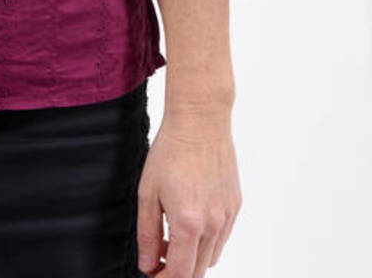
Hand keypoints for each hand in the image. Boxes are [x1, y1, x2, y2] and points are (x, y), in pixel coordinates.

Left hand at [135, 109, 241, 275]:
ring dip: (192, 257)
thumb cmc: (171, 151)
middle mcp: (213, 225)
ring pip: (211, 257)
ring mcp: (227, 216)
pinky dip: (206, 240)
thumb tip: (148, 264)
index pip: (180, 274)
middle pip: (198, 272)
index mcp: (188, 224)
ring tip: (171, 237)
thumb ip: (148, 233)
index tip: (152, 273)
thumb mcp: (147, 192)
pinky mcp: (235, 206)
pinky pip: (222, 237)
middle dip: (177, 272)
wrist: (201, 121)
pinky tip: (190, 218)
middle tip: (158, 258)